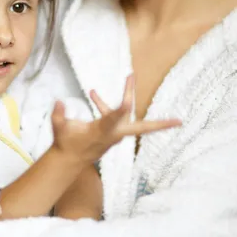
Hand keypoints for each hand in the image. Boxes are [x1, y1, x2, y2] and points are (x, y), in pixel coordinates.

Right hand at [51, 75, 180, 163]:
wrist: (69, 160)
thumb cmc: (65, 143)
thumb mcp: (59, 128)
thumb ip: (58, 115)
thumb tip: (58, 101)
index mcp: (100, 132)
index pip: (114, 120)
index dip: (120, 110)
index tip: (128, 101)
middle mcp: (113, 134)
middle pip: (140, 128)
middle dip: (159, 125)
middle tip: (178, 121)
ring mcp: (114, 134)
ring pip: (128, 115)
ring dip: (128, 95)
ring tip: (130, 76)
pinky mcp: (111, 132)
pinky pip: (114, 115)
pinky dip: (105, 104)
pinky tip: (93, 93)